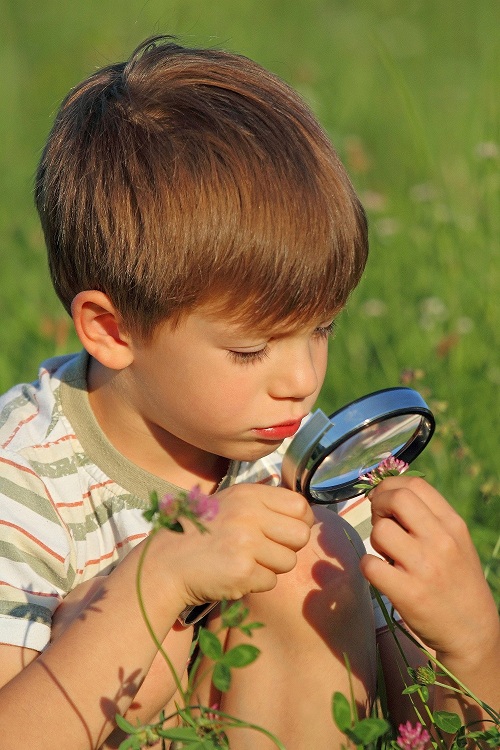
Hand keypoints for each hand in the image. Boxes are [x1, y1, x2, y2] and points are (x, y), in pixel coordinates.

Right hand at [149, 483, 313, 610]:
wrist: (166, 562)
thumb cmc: (200, 533)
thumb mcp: (229, 503)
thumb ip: (263, 503)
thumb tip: (302, 512)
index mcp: (248, 495)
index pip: (300, 506)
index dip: (299, 522)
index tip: (286, 532)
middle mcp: (249, 514)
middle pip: (301, 535)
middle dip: (289, 547)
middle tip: (267, 551)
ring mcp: (246, 543)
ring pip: (288, 561)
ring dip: (271, 567)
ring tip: (245, 561)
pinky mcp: (243, 571)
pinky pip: (271, 582)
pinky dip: (256, 583)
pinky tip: (235, 574)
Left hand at [359, 476, 498, 662]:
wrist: (472, 632)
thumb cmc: (457, 581)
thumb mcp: (455, 542)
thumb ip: (428, 517)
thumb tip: (387, 495)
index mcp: (453, 525)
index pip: (415, 485)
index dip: (390, 486)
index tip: (383, 499)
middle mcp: (441, 542)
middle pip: (396, 499)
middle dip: (378, 505)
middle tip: (380, 521)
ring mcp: (424, 567)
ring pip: (379, 531)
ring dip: (374, 540)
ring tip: (387, 554)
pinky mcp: (407, 593)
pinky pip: (369, 564)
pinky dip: (368, 566)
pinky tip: (382, 573)